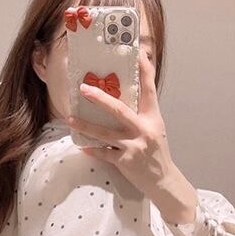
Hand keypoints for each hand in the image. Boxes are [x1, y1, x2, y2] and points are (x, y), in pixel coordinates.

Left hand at [66, 51, 175, 201]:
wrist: (163, 181)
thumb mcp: (154, 130)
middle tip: (84, 89)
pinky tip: (82, 145)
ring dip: (85, 126)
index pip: (149, 90)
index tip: (139, 54)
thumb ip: (141, 115)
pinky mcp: (125, 162)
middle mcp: (144, 130)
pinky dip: (92, 149)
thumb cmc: (157, 153)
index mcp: (153, 119)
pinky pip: (103, 153)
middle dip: (100, 99)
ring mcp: (134, 147)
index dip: (145, 71)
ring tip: (70, 119)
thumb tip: (125, 96)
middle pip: (119, 110)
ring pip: (104, 133)